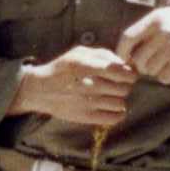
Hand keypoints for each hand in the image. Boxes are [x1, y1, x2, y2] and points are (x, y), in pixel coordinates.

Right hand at [8, 46, 136, 125]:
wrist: (40, 90)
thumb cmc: (63, 68)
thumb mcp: (78, 53)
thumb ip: (103, 54)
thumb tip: (125, 64)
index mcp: (86, 66)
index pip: (120, 71)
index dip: (130, 73)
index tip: (128, 74)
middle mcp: (87, 85)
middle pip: (124, 88)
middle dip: (125, 85)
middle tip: (118, 85)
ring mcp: (86, 103)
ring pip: (120, 103)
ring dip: (119, 99)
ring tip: (111, 96)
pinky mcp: (85, 117)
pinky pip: (114, 117)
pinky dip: (119, 113)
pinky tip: (113, 107)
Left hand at [117, 6, 169, 79]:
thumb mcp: (166, 15)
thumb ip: (148, 29)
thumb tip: (127, 50)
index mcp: (155, 19)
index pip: (128, 37)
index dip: (121, 51)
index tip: (123, 59)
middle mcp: (162, 32)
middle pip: (138, 58)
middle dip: (140, 65)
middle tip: (148, 65)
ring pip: (150, 69)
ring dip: (154, 71)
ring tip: (163, 65)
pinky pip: (164, 76)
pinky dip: (165, 77)